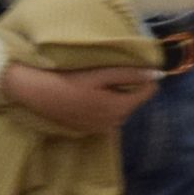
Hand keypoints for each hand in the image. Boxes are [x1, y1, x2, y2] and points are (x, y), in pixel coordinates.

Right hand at [0, 58, 157, 136]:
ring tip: (98, 81)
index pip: (148, 92)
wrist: (36, 93)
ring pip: (119, 109)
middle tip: (110, 70)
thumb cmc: (68, 79)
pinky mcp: (87, 129)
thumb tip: (157, 74)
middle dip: (128, 86)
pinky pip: (105, 116)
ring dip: (115, 96)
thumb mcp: (100, 74)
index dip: (144, 76)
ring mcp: (99, 129)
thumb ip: (129, 74)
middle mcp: (113, 123)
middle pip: (133, 101)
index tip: (132, 65)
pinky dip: (103, 105)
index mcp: (120, 108)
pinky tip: (88, 94)